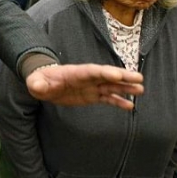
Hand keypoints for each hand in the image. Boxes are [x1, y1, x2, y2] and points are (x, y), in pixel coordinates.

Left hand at [25, 63, 143, 110]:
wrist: (44, 84)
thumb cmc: (40, 81)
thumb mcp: (36, 83)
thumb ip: (38, 84)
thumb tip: (38, 87)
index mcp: (74, 73)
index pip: (91, 71)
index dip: (103, 72)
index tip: (116, 74)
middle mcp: (86, 78)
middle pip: (106, 76)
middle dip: (122, 76)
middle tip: (138, 78)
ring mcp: (91, 86)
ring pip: (111, 86)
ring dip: (125, 88)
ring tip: (141, 90)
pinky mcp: (92, 96)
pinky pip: (107, 98)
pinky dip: (118, 102)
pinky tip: (130, 106)